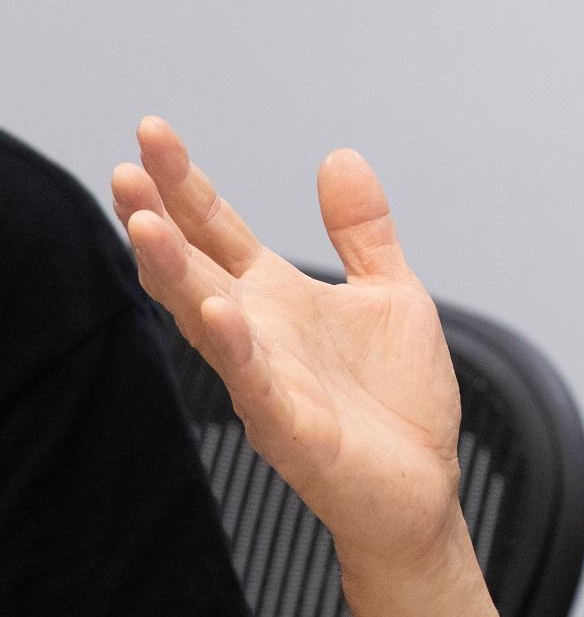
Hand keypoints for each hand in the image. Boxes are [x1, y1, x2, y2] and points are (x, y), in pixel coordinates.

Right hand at [112, 116, 462, 567]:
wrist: (423, 484)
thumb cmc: (397, 398)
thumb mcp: (391, 293)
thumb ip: (361, 231)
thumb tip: (339, 156)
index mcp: (278, 299)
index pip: (218, 230)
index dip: (187, 183)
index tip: (153, 132)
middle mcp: (259, 335)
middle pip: (194, 267)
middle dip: (159, 220)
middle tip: (127, 169)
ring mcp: (267, 381)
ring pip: (207, 322)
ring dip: (174, 275)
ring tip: (146, 224)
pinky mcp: (292, 428)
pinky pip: (256, 384)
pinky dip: (238, 348)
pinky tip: (220, 309)